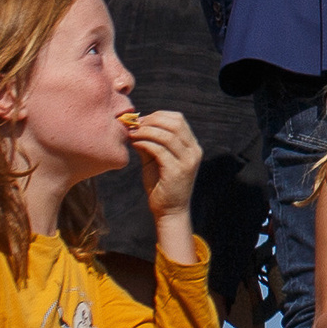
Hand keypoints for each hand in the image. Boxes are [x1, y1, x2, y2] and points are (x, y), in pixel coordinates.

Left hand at [125, 109, 201, 223]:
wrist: (169, 211)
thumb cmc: (161, 185)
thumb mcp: (155, 159)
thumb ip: (149, 142)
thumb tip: (134, 125)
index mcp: (192, 146)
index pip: (178, 119)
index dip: (158, 116)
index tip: (141, 120)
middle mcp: (193, 151)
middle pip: (175, 123)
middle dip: (152, 120)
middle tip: (135, 125)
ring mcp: (187, 161)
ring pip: (167, 135)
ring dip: (146, 131)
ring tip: (132, 133)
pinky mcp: (177, 171)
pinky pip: (159, 149)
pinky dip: (145, 143)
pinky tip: (135, 144)